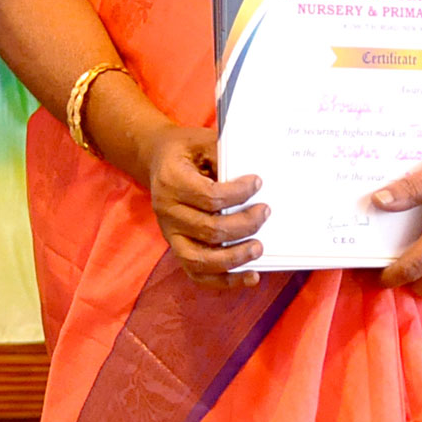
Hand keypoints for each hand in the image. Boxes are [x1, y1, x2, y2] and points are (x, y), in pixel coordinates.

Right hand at [143, 124, 268, 280]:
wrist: (156, 158)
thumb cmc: (186, 150)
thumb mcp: (202, 141)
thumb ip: (225, 155)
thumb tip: (257, 180)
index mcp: (170, 181)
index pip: (209, 197)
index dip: (239, 193)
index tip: (258, 183)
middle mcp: (166, 210)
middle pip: (210, 229)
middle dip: (245, 224)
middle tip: (265, 212)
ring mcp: (170, 233)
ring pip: (202, 258)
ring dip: (236, 257)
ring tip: (259, 247)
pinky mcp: (176, 247)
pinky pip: (199, 274)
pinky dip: (226, 280)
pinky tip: (251, 276)